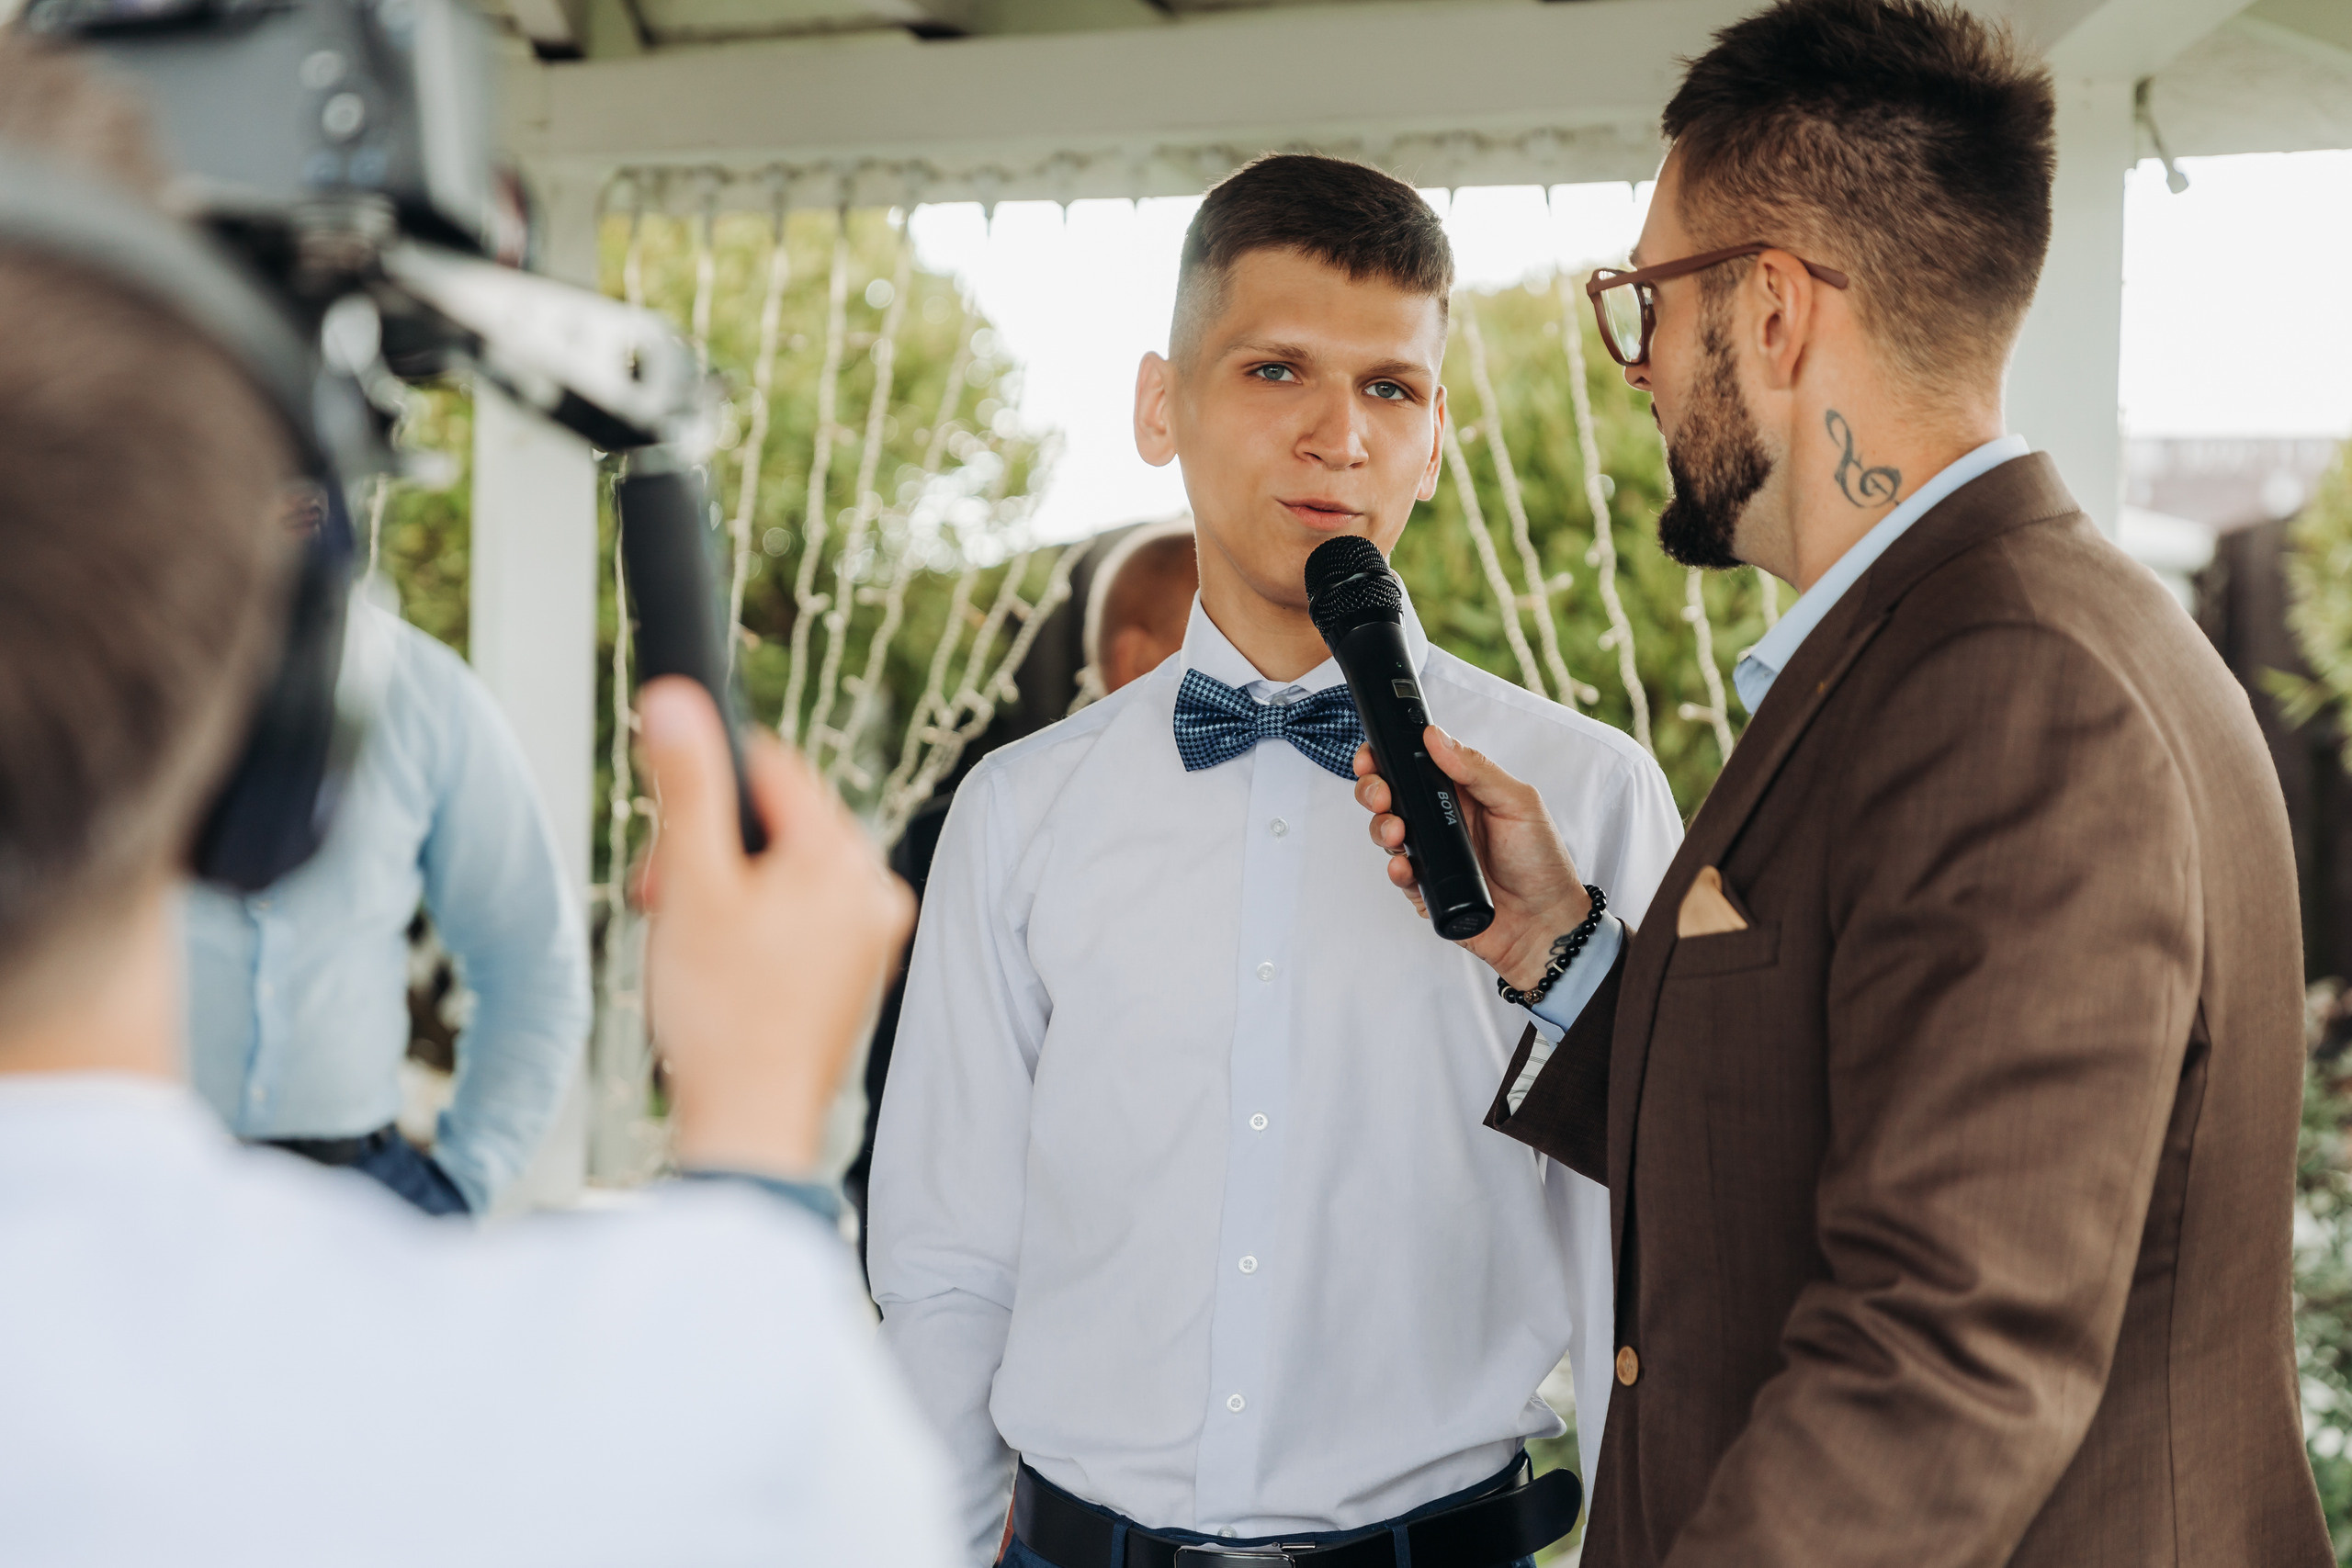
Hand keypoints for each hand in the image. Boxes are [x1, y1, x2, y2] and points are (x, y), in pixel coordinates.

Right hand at [635, 677, 914, 1179]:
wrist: (750, 1121)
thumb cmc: (721, 1012)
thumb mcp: (692, 883)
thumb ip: (688, 783)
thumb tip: (677, 698)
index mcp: (843, 856)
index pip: (772, 766)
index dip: (704, 790)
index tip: (666, 842)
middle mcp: (874, 888)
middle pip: (779, 821)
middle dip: (712, 849)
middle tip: (668, 904)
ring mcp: (872, 934)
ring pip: (786, 870)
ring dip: (729, 890)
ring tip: (694, 945)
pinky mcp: (859, 972)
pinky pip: (803, 917)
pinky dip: (758, 927)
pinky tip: (725, 972)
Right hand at [1353, 726, 1592, 992]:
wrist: (1544, 923)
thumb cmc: (1541, 861)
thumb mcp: (1517, 803)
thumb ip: (1476, 769)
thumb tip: (1435, 737)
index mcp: (1461, 792)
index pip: (1414, 764)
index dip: (1387, 757)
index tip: (1372, 756)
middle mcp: (1440, 819)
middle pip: (1390, 795)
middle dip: (1373, 790)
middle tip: (1381, 796)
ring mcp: (1430, 853)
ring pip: (1386, 832)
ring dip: (1381, 828)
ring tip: (1396, 833)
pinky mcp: (1425, 886)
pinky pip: (1398, 873)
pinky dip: (1395, 868)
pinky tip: (1404, 866)